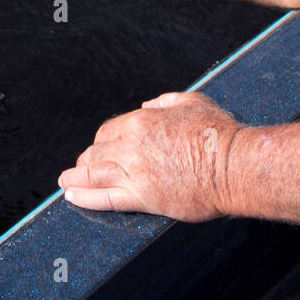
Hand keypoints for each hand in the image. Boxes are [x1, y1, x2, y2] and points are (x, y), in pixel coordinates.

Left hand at [58, 92, 242, 222]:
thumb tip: (147, 106)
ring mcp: (134, 173)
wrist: (233, 166)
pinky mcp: (141, 197)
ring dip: (76, 177)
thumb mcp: (192, 102)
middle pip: (96, 152)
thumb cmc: (218, 133)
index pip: (108, 131)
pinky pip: (104, 197)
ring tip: (66, 181)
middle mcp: (131, 145)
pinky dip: (84, 197)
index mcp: (141, 122)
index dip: (102, 141)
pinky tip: (72, 196)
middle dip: (86, 159)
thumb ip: (164, 102)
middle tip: (81, 166)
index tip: (101, 147)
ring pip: (93, 174)